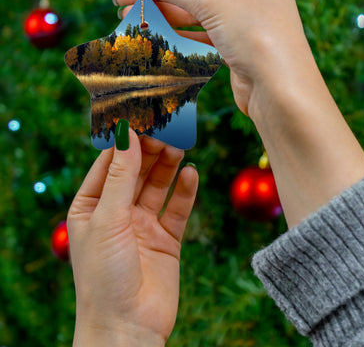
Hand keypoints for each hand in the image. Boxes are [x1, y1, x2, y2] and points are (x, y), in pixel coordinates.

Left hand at [67, 131, 197, 345]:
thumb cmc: (104, 276)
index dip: (124, 141)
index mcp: (91, 206)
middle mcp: (117, 212)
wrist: (128, 328)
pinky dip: (185, 191)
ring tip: (179, 147)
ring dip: (168, 166)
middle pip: (136, 171)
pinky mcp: (166, 238)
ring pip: (158, 186)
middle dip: (150, 151)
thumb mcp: (107, 219)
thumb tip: (126, 134)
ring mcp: (143, 225)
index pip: (108, 164)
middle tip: (166, 129)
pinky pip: (177, 208)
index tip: (141, 118)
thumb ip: (120, 176)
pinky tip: (191, 174)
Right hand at [115, 0, 307, 115]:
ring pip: (196, 9)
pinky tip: (157, 31)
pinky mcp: (237, 42)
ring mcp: (244, 16)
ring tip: (131, 16)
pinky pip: (202, 30)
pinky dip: (180, 31)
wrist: (279, 90)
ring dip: (165, 12)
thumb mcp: (213, 2)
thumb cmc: (257, 36)